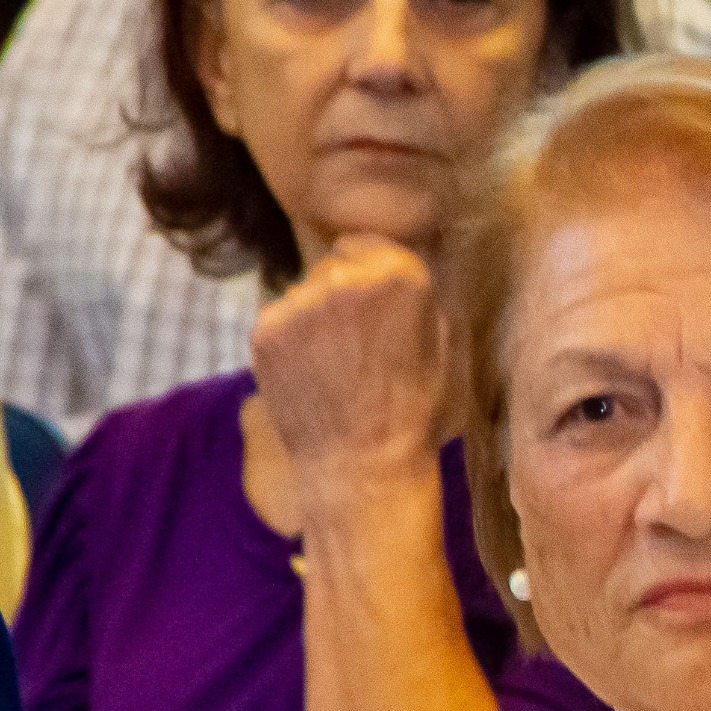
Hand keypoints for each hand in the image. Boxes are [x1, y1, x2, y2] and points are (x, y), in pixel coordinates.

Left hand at [250, 234, 450, 497]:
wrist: (363, 466)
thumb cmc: (415, 414)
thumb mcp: (445, 348)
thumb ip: (422, 299)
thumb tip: (402, 270)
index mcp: (399, 280)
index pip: (374, 244)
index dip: (373, 265)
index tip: (372, 291)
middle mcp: (344, 281)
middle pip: (335, 266)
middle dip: (344, 293)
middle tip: (358, 342)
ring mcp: (300, 305)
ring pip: (304, 292)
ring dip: (315, 317)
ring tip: (335, 365)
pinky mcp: (265, 330)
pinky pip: (279, 318)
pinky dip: (290, 340)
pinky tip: (311, 374)